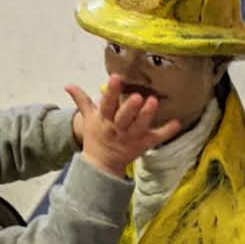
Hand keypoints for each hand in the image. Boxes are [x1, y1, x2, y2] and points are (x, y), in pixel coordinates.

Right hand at [65, 75, 180, 176]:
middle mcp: (118, 129)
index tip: (116, 78)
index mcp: (104, 120)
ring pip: (140, 126)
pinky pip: (156, 138)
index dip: (112, 92)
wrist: (101, 165)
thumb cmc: (96, 136)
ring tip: (154, 101)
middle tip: (138, 96)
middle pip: (124, 118)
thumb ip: (81, 99)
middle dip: (130, 108)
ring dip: (147, 115)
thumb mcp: (88, 118)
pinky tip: (177, 123)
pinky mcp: (143, 144)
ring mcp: (131, 137)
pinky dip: (167, 131)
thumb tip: (67, 84)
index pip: (107, 105)